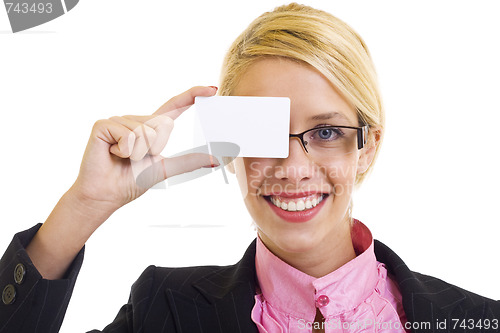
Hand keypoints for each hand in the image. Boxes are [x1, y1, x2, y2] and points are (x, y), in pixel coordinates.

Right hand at [69, 86, 218, 221]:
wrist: (107, 195)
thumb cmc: (131, 181)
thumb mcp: (165, 168)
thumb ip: (188, 161)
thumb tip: (215, 160)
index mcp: (150, 128)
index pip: (174, 107)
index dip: (192, 96)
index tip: (212, 89)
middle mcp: (135, 120)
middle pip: (163, 124)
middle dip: (155, 147)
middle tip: (137, 159)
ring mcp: (119, 120)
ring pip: (145, 132)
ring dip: (138, 153)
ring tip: (123, 158)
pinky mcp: (103, 124)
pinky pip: (128, 135)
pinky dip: (124, 151)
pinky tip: (112, 154)